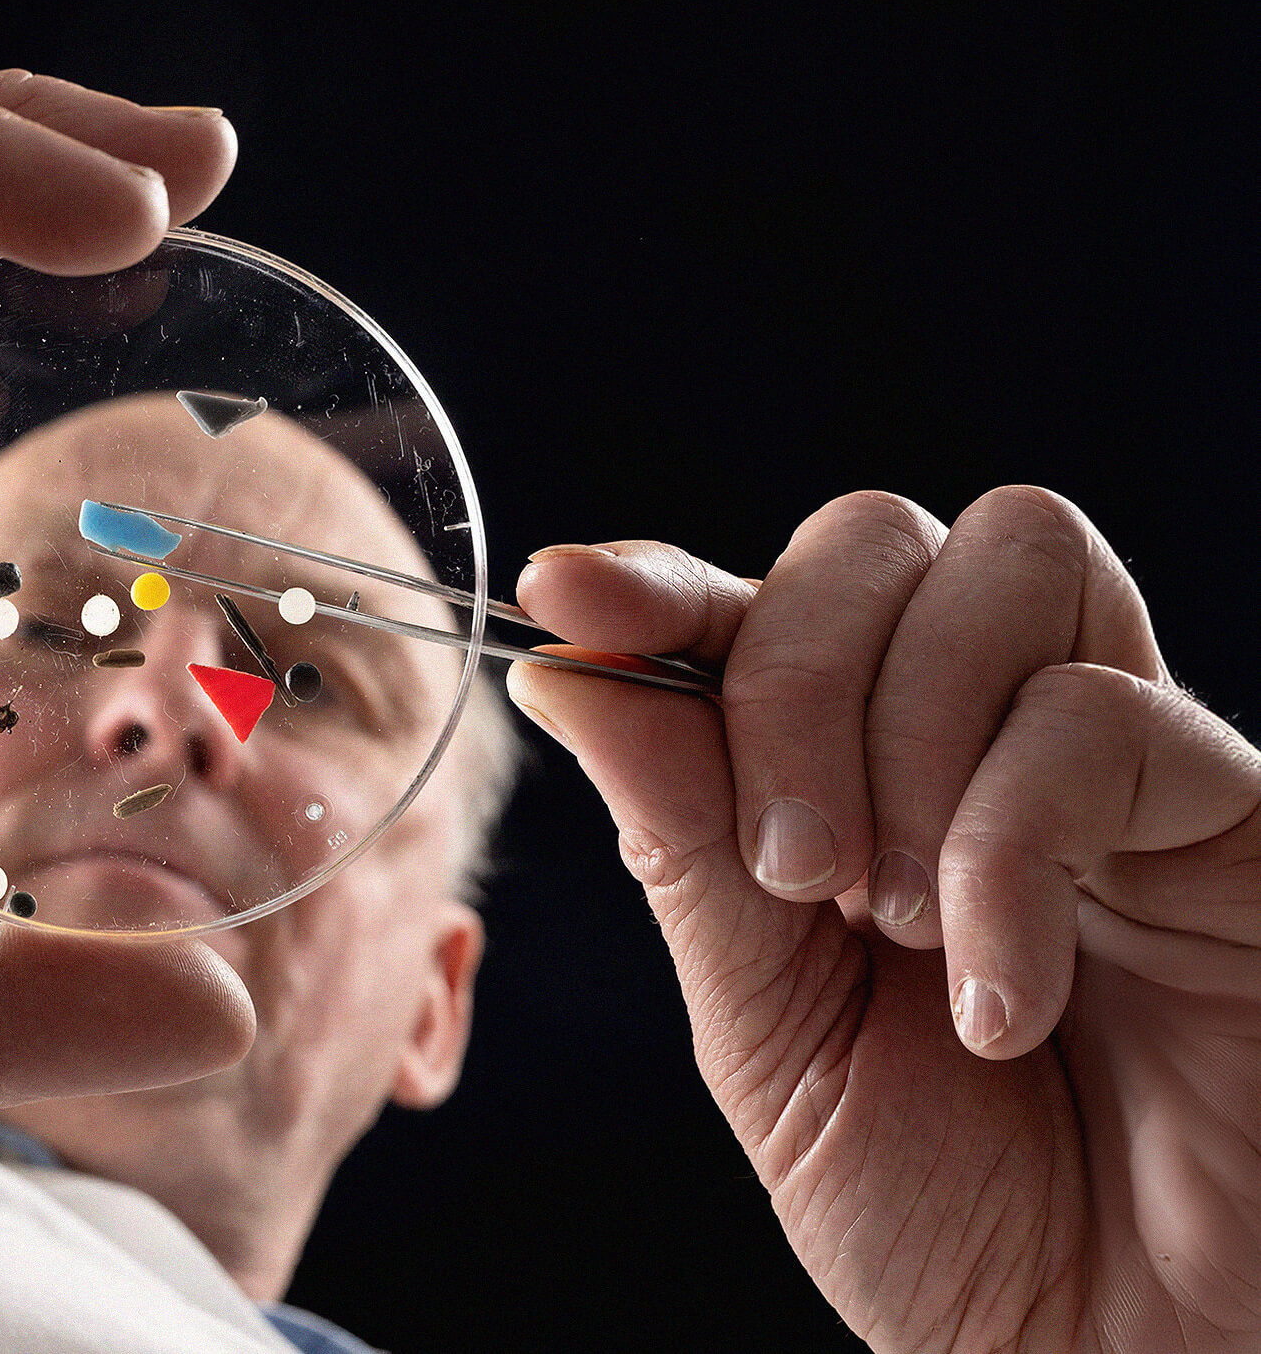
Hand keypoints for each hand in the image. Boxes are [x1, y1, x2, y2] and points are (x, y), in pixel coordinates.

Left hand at [508, 488, 1260, 1352]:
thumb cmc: (951, 1216)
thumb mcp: (769, 1033)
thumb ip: (685, 849)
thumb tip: (564, 670)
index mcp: (850, 778)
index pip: (753, 605)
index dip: (656, 583)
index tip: (563, 593)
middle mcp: (980, 737)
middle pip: (870, 540)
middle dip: (786, 678)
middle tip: (790, 873)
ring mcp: (1113, 757)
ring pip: (1002, 562)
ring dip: (904, 740)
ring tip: (894, 926)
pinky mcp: (1230, 810)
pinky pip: (1102, 715)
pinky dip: (1011, 848)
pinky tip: (1000, 992)